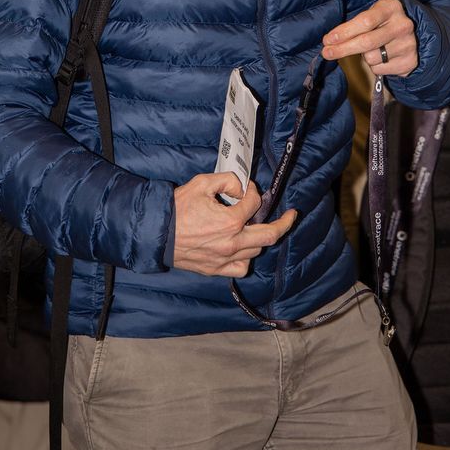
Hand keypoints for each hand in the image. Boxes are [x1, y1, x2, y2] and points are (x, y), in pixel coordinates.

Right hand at [173, 172, 296, 277]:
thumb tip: (241, 186)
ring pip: (256, 250)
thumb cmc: (178, 207)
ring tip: (259, 228)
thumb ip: (227, 180)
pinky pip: (241, 267)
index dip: (253, 191)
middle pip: (270, 234)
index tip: (246, 187)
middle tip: (292, 215)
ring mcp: (225, 258)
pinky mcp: (216, 269)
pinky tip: (243, 248)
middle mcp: (232, 242)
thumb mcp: (202, 183)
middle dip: (285, 222)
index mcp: (230, 221)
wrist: (157, 233)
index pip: (254, 203)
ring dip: (261, 237)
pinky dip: (246, 258)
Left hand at [321, 0, 416, 77]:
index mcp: (391, 8)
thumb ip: (354, 25)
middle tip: (327, 53)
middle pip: (367, 42)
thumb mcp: (372, 13)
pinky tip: (383, 57)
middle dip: (343, 49)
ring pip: (372, 58)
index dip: (344, 32)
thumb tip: (330, 42)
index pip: (364, 21)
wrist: (414, 32)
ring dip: (365, 56)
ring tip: (373, 48)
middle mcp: (402, 26)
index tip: (328, 40)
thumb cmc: (383, 21)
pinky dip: (375, 65)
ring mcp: (408, 45)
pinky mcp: (410, 62)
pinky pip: (380, 69)